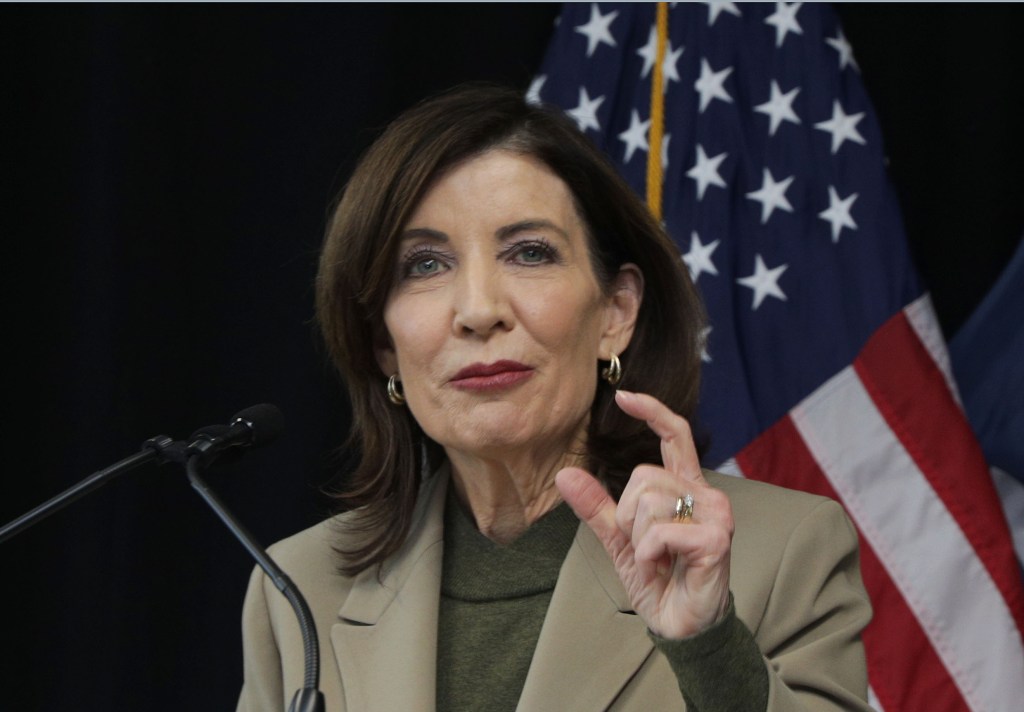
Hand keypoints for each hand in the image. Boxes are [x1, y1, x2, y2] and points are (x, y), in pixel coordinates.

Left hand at [556, 390, 733, 638]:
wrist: (679, 625)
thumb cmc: (658, 578)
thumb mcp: (619, 539)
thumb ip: (597, 507)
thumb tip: (565, 475)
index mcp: (685, 487)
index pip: (675, 436)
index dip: (652, 412)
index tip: (624, 396)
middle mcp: (706, 494)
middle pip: (643, 476)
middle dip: (628, 515)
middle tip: (644, 546)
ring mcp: (716, 514)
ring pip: (648, 502)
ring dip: (638, 539)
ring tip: (657, 559)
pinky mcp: (716, 539)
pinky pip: (659, 532)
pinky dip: (649, 554)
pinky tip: (663, 568)